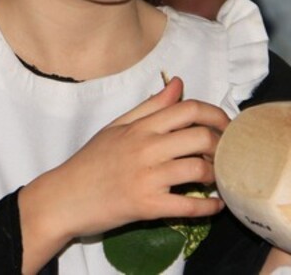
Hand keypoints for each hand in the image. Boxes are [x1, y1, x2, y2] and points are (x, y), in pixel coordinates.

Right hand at [18, 78, 228, 271]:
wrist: (63, 197)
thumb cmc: (90, 162)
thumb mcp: (116, 127)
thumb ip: (150, 107)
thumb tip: (178, 83)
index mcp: (139, 127)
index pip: (187, 109)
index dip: (215, 114)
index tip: (225, 126)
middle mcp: (145, 148)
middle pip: (200, 136)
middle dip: (222, 144)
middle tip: (226, 153)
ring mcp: (147, 177)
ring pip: (197, 169)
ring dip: (217, 174)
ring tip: (218, 178)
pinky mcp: (147, 206)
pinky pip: (187, 206)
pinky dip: (209, 207)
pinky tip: (216, 205)